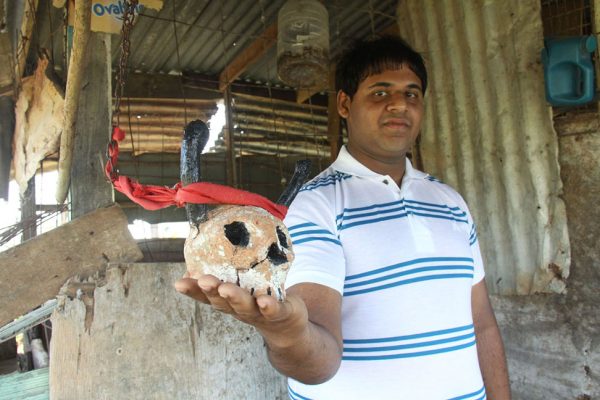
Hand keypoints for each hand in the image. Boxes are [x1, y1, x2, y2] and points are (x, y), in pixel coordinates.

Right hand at [174, 273, 308, 348]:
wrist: (287, 326)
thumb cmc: (259, 297)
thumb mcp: (241, 284)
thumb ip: (227, 268)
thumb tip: (210, 240)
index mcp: (227, 301)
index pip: (206, 296)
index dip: (193, 291)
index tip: (179, 283)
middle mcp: (239, 308)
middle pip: (222, 302)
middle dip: (212, 291)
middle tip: (204, 280)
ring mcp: (259, 312)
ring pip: (245, 306)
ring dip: (234, 298)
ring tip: (226, 288)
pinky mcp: (279, 313)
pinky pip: (273, 310)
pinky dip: (268, 307)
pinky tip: (263, 301)